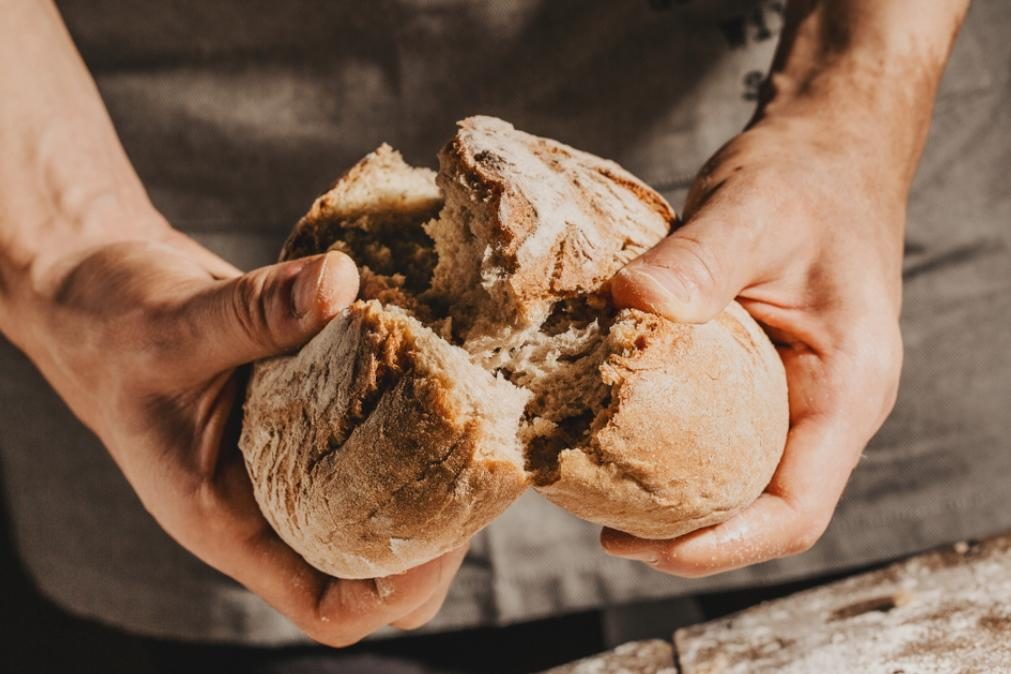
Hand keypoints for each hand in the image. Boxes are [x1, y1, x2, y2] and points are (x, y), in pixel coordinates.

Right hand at [16, 223, 465, 644]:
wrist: (104, 299)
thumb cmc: (115, 330)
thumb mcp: (174, 325)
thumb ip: (254, 312)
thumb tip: (341, 283)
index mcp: (231, 521)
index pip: (326, 604)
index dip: (393, 589)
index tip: (445, 532)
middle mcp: (273, 504)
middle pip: (376, 567)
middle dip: (435, 533)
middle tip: (478, 465)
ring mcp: (297, 462)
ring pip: (384, 502)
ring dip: (434, 471)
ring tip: (475, 418)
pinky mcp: (315, 416)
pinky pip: (376, 435)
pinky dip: (413, 415)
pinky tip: (445, 368)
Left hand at [602, 112, 903, 575]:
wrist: (827, 149)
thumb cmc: (807, 179)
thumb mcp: (754, 211)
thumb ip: (699, 261)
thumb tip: (627, 302)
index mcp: (847, 387)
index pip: (796, 509)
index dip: (723, 546)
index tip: (644, 547)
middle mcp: (826, 406)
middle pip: (762, 509)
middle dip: (687, 536)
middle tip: (604, 531)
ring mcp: (795, 394)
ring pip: (741, 478)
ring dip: (677, 500)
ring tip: (599, 497)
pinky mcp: (762, 375)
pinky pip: (721, 434)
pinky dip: (672, 450)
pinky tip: (614, 437)